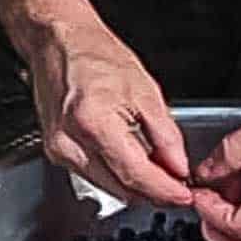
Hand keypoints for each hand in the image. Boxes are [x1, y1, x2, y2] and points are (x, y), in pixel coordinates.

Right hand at [27, 17, 191, 206]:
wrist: (59, 42)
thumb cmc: (96, 56)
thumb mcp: (145, 90)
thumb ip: (165, 135)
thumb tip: (179, 168)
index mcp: (94, 121)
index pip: (135, 174)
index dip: (164, 191)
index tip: (184, 197)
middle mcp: (70, 141)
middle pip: (120, 188)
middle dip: (154, 194)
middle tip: (180, 192)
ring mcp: (59, 150)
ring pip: (107, 187)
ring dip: (137, 189)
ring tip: (163, 179)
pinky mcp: (56, 152)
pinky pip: (94, 176)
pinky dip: (118, 177)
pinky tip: (136, 168)